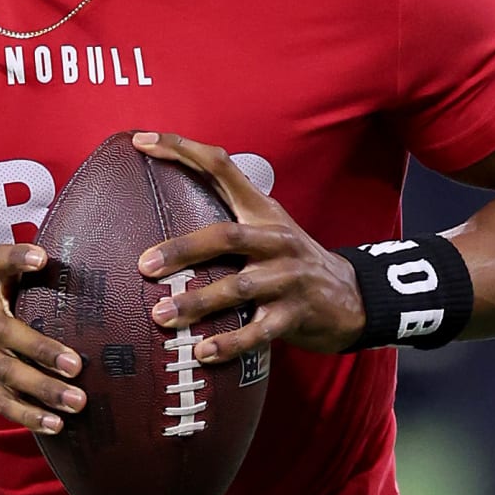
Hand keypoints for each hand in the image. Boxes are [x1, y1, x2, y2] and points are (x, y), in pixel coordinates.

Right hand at [0, 239, 85, 432]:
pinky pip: (4, 404)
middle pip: (8, 333)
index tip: (42, 258)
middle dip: (43, 350)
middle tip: (76, 365)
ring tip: (76, 401)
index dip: (17, 258)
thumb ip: (30, 291)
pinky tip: (54, 424)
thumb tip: (94, 289)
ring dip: (44, 389)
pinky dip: (30, 416)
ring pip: (9, 374)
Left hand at [131, 134, 364, 361]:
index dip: (182, 150)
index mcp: (263, 211)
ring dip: (197, 302)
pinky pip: (257, 332)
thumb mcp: (267, 230)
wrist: (352, 298)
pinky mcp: (294, 316)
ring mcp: (287, 278)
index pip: (221, 167)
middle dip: (182, 250)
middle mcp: (275, 240)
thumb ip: (226, 218)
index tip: (142, 141)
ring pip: (237, 288)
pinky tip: (202, 352)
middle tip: (145, 265)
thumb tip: (160, 210)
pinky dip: (228, 343)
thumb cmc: (291, 263)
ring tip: (162, 316)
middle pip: (224, 236)